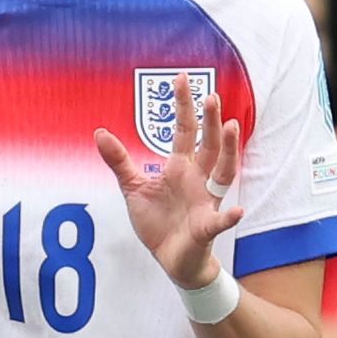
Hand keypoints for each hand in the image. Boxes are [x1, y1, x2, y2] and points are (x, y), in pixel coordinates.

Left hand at [93, 74, 242, 289]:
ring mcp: (205, 201)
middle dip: (210, 120)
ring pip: (223, 172)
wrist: (172, 260)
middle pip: (208, 144)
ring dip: (228, 150)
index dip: (183, 106)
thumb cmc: (158, 222)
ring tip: (231, 128)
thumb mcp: (133, 188)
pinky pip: (219, 221)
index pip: (184, 131)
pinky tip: (237, 211)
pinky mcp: (206, 227)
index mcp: (179, 167)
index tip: (181, 78)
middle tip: (211, 95)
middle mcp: (197, 179)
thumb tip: (99, 132)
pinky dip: (229, 217)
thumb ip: (119, 161)